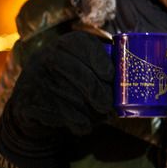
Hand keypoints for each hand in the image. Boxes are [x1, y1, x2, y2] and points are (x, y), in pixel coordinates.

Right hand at [0, 30, 114, 167]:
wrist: (31, 97)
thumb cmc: (70, 79)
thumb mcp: (82, 64)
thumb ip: (105, 65)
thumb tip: (136, 75)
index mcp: (67, 43)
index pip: (84, 46)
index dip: (100, 61)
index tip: (110, 76)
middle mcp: (49, 57)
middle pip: (81, 76)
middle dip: (99, 94)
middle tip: (109, 107)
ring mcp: (37, 79)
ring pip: (73, 99)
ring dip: (90, 113)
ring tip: (100, 117)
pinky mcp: (29, 101)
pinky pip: (61, 116)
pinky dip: (77, 123)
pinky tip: (83, 124)